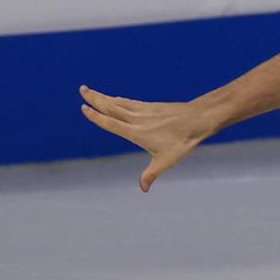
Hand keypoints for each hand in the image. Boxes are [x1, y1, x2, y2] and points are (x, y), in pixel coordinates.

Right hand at [78, 86, 212, 190]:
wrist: (198, 119)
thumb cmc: (182, 141)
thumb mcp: (166, 161)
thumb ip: (151, 174)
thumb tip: (143, 189)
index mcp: (136, 132)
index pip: (111, 123)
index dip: (96, 116)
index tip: (83, 108)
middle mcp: (136, 118)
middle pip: (111, 107)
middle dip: (95, 99)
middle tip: (81, 90)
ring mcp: (143, 110)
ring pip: (118, 102)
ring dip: (103, 96)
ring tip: (90, 90)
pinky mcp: (150, 106)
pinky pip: (130, 102)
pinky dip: (119, 100)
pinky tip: (115, 99)